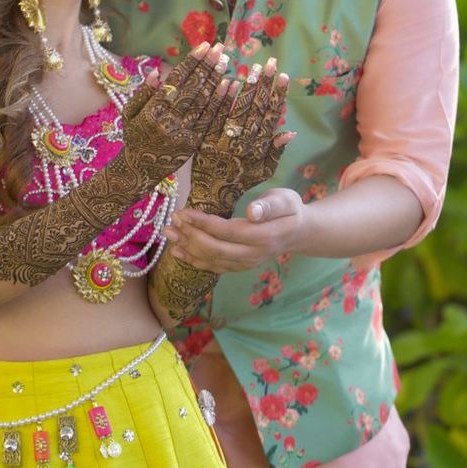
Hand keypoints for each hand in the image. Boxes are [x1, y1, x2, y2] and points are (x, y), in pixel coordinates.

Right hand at [120, 42, 232, 184]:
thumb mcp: (129, 114)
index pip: (176, 82)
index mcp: (152, 111)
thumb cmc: (134, 137)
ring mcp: (183, 133)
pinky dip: (220, 102)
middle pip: (192, 89)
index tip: (204, 46)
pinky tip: (229, 86)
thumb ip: (142, 93)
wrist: (140, 169)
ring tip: (224, 61)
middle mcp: (169, 121)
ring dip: (215, 80)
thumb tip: (156, 74)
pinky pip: (210, 119)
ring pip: (203, 102)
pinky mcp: (195, 142)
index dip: (191, 63)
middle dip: (207, 66)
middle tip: (220, 48)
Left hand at [165, 187, 305, 271]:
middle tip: (172, 220)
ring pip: (212, 260)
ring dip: (188, 248)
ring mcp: (246, 264)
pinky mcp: (239, 266)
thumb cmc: (290, 210)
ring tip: (168, 234)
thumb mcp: (286, 199)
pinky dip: (194, 261)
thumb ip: (270, 205)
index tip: (183, 212)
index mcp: (264, 236)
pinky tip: (178, 251)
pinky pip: (214, 267)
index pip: (228, 231)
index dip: (203, 224)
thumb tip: (252, 212)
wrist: (298, 233)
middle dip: (190, 236)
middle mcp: (254, 255)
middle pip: (216, 249)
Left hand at [187, 58, 292, 216]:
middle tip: (270, 64)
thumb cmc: (241, 181)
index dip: (278, 97)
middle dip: (264, 86)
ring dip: (247, 89)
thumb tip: (290, 131)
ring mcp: (223, 143)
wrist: (211, 197)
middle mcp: (243, 146)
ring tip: (254, 69)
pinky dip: (221, 101)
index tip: (283, 76)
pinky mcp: (204, 142)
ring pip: (237, 112)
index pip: (270, 119)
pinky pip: (214, 118)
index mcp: (258, 150)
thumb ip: (276, 152)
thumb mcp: (263, 172)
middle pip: (256, 111)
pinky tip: (228, 82)